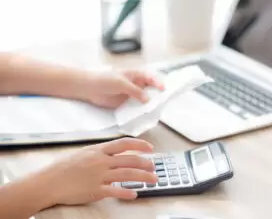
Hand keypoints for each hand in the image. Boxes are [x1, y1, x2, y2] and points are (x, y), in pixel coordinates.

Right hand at [36, 138, 156, 205]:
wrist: (48, 181)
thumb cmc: (63, 167)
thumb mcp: (83, 153)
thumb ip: (99, 152)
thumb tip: (113, 152)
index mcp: (98, 150)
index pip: (124, 143)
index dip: (139, 145)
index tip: (150, 148)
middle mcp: (101, 161)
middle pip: (130, 160)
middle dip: (146, 163)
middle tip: (155, 167)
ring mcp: (99, 176)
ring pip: (127, 175)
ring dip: (143, 178)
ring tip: (153, 180)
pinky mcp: (95, 190)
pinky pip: (115, 192)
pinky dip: (126, 193)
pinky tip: (135, 195)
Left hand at [85, 69, 164, 107]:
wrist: (89, 88)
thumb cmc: (105, 80)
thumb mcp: (121, 83)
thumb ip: (135, 90)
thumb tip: (147, 99)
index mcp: (136, 75)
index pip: (151, 78)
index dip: (158, 83)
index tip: (163, 89)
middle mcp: (136, 85)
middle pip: (150, 90)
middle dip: (157, 95)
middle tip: (163, 102)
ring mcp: (132, 95)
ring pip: (145, 100)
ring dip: (149, 105)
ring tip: (156, 111)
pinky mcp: (127, 104)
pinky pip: (137, 108)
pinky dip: (141, 111)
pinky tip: (145, 116)